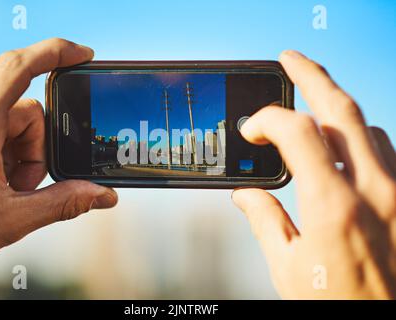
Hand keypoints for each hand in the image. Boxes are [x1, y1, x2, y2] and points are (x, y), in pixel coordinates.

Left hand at [0, 38, 117, 278]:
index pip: (16, 70)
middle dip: (37, 150)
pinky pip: (0, 131)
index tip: (82, 54)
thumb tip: (100, 195)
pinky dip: (10, 155)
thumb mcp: (11, 221)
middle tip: (22, 185)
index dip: (53, 53)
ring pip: (16, 124)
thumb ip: (62, 204)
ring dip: (23, 156)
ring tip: (7, 190)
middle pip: (27, 112)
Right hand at [232, 50, 395, 298]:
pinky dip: (363, 140)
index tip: (251, 130)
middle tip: (290, 60)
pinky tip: (345, 150)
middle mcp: (376, 192)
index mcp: (334, 208)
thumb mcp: (289, 270)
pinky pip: (390, 153)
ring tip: (313, 108)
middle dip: (312, 76)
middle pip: (343, 109)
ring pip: (370, 128)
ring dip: (338, 112)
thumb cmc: (339, 307)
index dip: (267, 119)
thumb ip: (264, 222)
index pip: (298, 132)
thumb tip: (244, 196)